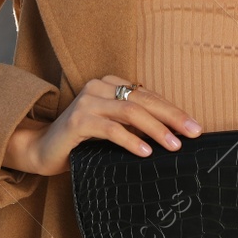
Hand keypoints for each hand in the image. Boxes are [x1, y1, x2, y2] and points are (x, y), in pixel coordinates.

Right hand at [3, 75, 202, 175]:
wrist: (42, 151)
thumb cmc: (82, 142)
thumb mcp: (113, 129)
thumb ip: (135, 124)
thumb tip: (174, 135)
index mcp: (110, 85)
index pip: (149, 95)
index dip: (173, 110)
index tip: (194, 127)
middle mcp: (98, 87)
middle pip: (144, 100)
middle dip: (172, 117)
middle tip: (193, 133)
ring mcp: (87, 102)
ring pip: (130, 111)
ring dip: (156, 129)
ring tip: (174, 145)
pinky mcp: (77, 121)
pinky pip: (111, 129)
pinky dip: (131, 140)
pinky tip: (146, 152)